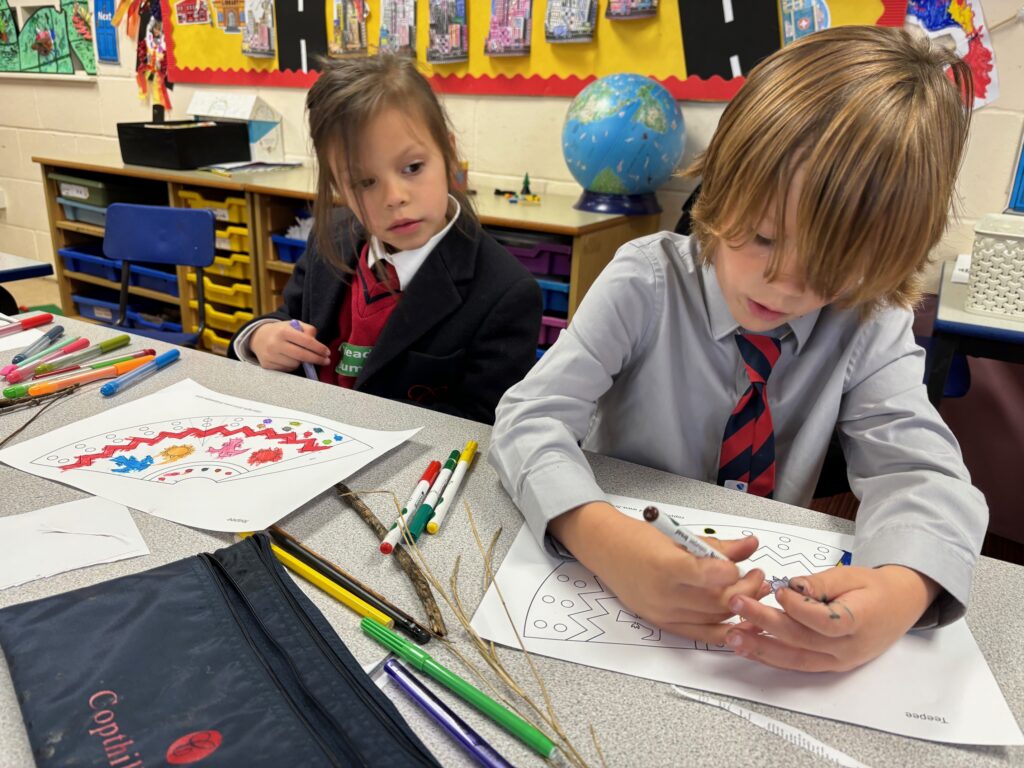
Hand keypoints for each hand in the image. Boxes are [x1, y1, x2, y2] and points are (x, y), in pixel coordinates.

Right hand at [250, 321, 330, 371]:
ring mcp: (270, 355)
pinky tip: (289, 359)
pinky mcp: (267, 365)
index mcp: (283, 331)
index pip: (306, 341)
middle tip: (326, 361)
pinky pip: (287, 369)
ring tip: (299, 355)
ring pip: (295, 364)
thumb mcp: (294, 325)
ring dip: (302, 362)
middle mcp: (275, 343)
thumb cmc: (281, 331)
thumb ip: (308, 330)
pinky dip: (292, 365)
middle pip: (302, 356)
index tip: (327, 353)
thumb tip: (317, 344)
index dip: (319, 348)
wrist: (258, 337)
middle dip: (316, 359)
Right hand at [549, 502, 768, 643]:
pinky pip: (702, 633)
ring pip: (713, 618)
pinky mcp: (664, 624)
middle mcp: (663, 593)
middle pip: (714, 600)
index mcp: (664, 564)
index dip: (727, 572)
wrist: (607, 552)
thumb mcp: (679, 535)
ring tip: (755, 591)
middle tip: (759, 576)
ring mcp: (663, 612)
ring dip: (740, 607)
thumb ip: (717, 545)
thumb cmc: (640, 539)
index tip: (743, 565)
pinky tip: (741, 618)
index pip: (701, 574)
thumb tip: (751, 545)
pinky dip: (725, 628)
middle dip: (745, 590)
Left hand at [725, 565, 939, 671]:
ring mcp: (838, 661)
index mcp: (860, 622)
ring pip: (795, 658)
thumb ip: (821, 582)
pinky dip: (770, 657)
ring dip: (761, 648)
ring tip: (733, 636)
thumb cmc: (874, 589)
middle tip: (737, 605)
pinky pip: (796, 664)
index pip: (825, 621)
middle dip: (765, 622)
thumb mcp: (852, 575)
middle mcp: (848, 648)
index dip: (798, 608)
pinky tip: (748, 648)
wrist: (897, 608)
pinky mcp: (828, 665)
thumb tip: (793, 586)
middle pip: (802, 639)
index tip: (777, 591)